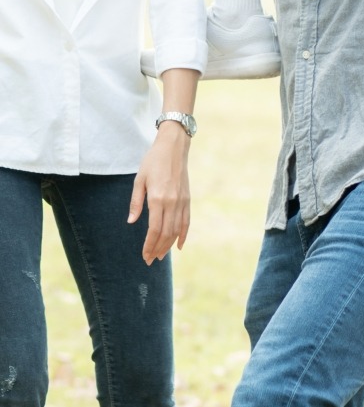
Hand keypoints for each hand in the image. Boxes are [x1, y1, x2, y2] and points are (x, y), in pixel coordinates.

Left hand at [128, 122, 190, 264]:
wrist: (173, 147)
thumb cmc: (153, 161)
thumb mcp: (139, 179)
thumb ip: (136, 202)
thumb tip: (131, 222)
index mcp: (158, 198)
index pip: (154, 229)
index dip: (149, 245)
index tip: (144, 255)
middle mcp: (172, 202)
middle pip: (166, 233)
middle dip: (157, 249)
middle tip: (150, 260)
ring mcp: (182, 201)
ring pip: (177, 230)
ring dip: (169, 245)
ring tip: (161, 255)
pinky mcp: (188, 199)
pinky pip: (187, 221)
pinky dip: (184, 235)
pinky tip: (179, 246)